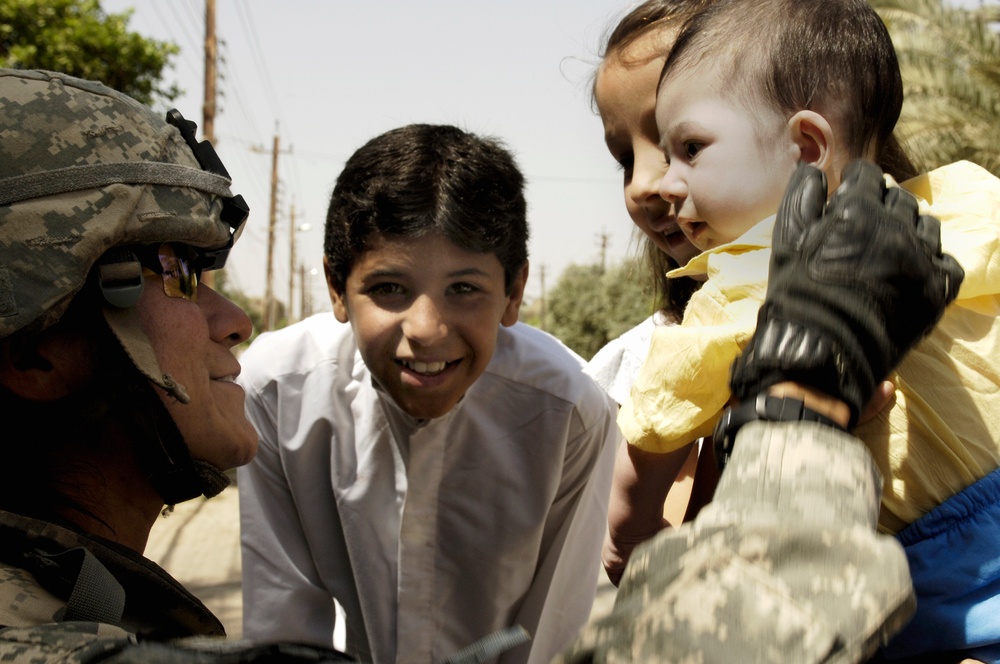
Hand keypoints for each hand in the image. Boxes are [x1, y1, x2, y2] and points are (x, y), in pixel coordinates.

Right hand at [729, 161, 963, 425]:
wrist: (821, 351)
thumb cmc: (797, 294)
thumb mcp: (786, 240)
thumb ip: (801, 197)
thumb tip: (812, 168)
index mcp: (858, 212)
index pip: (866, 176)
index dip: (855, 185)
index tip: (848, 197)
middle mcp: (896, 228)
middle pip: (899, 199)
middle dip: (882, 205)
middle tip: (866, 226)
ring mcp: (921, 259)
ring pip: (926, 225)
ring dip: (909, 228)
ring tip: (891, 247)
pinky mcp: (937, 289)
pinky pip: (947, 261)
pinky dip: (932, 259)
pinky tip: (913, 268)